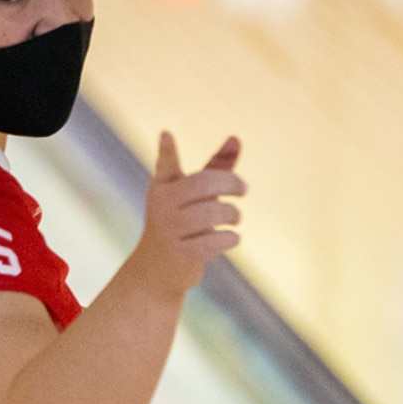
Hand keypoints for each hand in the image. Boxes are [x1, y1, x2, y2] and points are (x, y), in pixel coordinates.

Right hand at [124, 132, 244, 297]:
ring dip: (232, 215)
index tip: (167, 134)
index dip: (167, 151)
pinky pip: (215, 240)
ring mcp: (169, 231)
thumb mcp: (195, 194)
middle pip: (202, 184)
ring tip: (235, 218)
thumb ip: (216, 166)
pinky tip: (232, 238)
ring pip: (212, 214)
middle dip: (230, 183)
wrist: (157, 269)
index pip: (165, 165)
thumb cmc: (181, 222)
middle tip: (245, 188)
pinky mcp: (180, 255)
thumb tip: (236, 138)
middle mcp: (161, 206)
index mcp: (163, 186)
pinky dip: (231, 238)